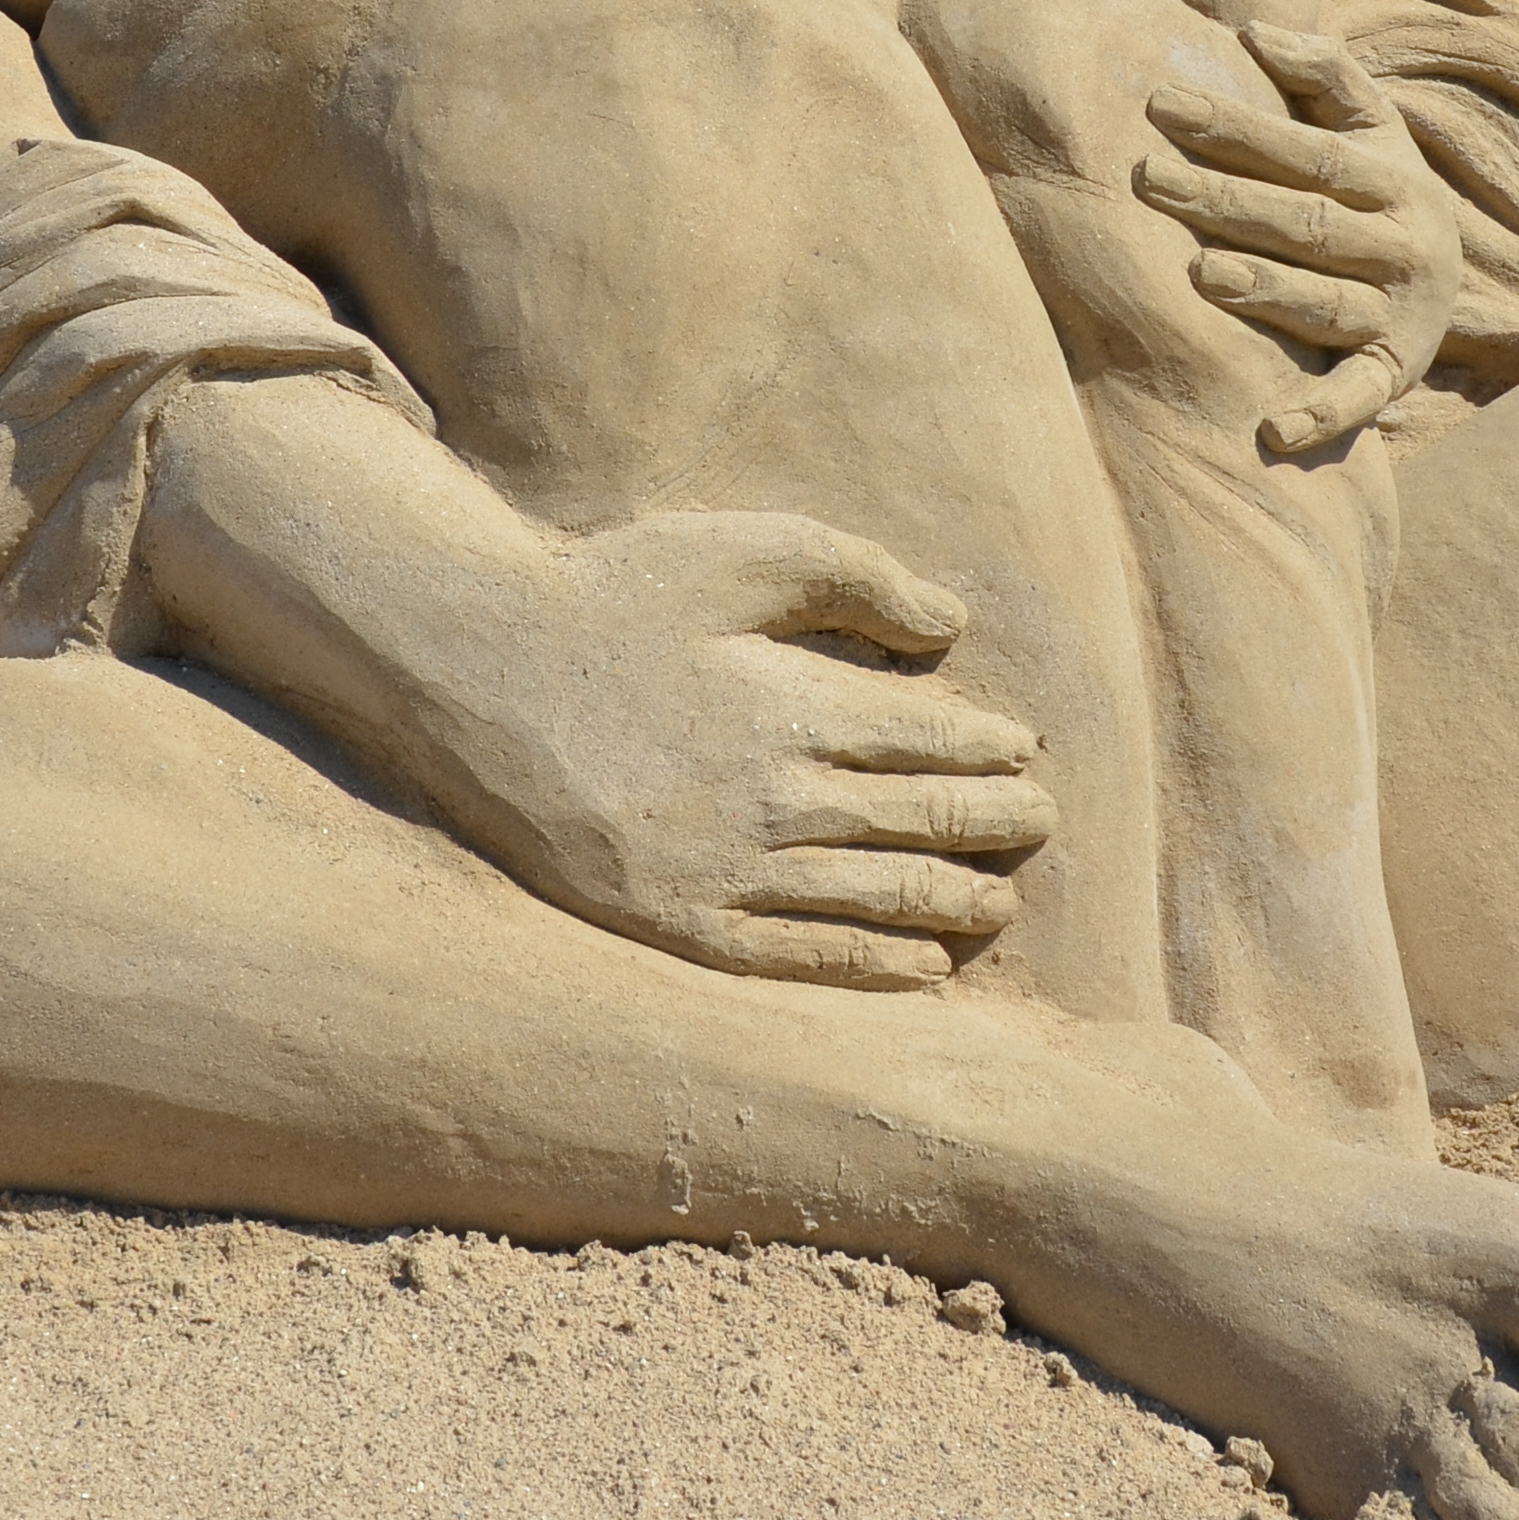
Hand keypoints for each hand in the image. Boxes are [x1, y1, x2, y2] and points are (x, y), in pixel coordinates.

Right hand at [427, 511, 1053, 990]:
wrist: (477, 674)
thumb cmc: (612, 595)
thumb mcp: (740, 550)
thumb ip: (857, 577)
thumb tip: (953, 626)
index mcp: (797, 708)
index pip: (931, 741)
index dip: (990, 749)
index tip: (1024, 750)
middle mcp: (776, 802)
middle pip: (919, 823)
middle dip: (993, 824)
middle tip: (1041, 823)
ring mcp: (727, 874)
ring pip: (877, 899)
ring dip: (953, 900)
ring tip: (1001, 900)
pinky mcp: (680, 924)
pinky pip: (803, 961)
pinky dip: (875, 967)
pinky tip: (923, 969)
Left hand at [1138, 24, 1459, 455]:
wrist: (1448, 281)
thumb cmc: (1381, 192)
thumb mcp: (1371, 128)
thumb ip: (1322, 74)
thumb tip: (1252, 29)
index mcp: (1394, 181)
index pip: (1305, 153)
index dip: (1235, 128)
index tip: (1162, 104)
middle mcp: (1405, 247)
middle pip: (1304, 224)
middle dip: (1224, 201)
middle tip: (1148, 179)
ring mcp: (1400, 315)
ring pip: (1326, 304)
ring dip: (1267, 291)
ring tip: (1202, 274)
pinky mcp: (1394, 374)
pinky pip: (1359, 399)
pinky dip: (1321, 416)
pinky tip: (1272, 431)